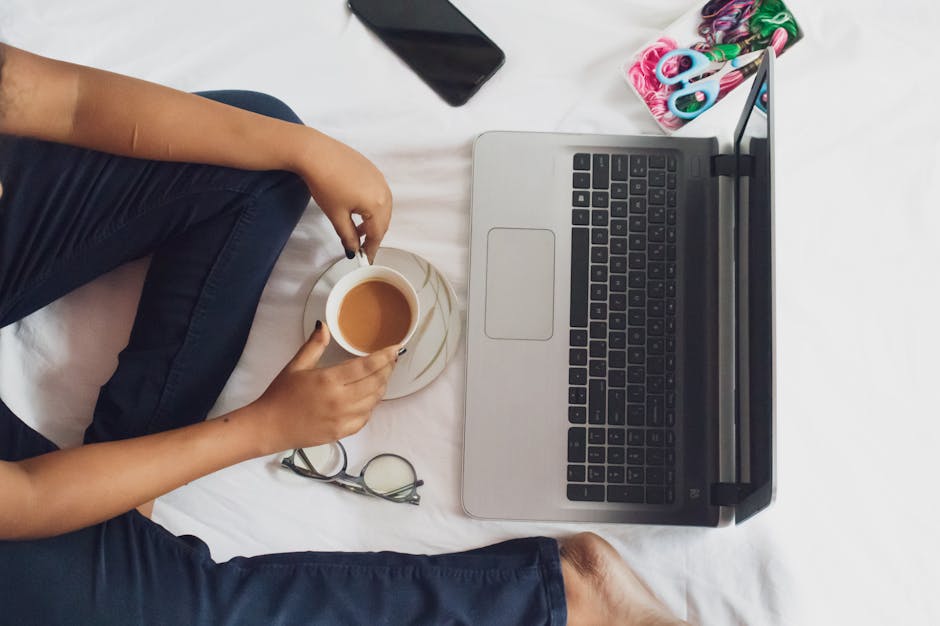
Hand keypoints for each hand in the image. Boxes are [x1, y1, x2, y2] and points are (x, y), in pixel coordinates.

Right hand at [252, 323, 398, 452]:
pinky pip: (366, 417)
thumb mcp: (296, 365)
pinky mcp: (342, 432)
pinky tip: (369, 397)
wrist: (269, 427)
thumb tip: (324, 324)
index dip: (384, 356)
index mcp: (329, 380)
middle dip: (387, 369)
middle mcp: (340, 400)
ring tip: (382, 375)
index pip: (366, 367)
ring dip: (382, 386)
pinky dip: (371, 405)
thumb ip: (315, 345)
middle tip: (391, 359)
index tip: (396, 347)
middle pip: (376, 383)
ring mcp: (343, 419)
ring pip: (374, 401)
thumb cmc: (281, 394)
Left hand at [297, 131, 391, 262]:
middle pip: (383, 221)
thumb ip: (348, 236)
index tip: (366, 259)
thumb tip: (353, 250)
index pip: (377, 234)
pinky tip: (358, 208)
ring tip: (357, 227)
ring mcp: (379, 179)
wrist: (315, 153)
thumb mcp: (336, 216)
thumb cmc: (325, 183)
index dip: (371, 249)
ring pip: (383, 208)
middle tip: (361, 245)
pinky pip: (379, 194)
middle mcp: (384, 191)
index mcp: (377, 205)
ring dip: (373, 221)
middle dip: (373, 235)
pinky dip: (373, 206)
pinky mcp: (373, 170)